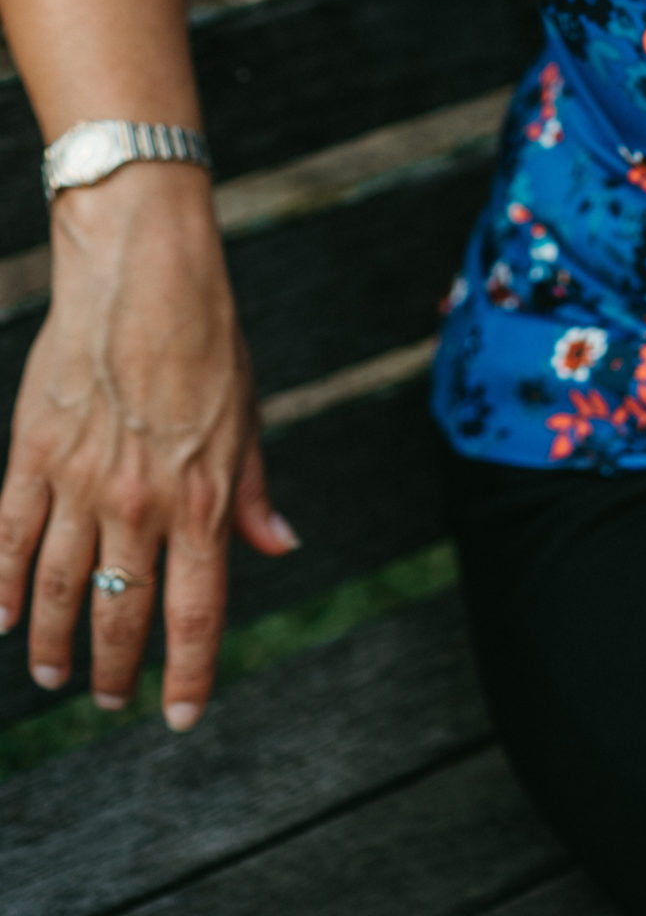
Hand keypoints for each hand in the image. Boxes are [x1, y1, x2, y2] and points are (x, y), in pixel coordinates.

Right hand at [0, 165, 297, 730]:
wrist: (143, 270)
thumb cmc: (206, 337)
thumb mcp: (248, 415)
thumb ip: (252, 490)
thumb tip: (279, 545)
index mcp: (200, 497)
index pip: (196, 613)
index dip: (190, 673)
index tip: (181, 715)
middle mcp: (139, 502)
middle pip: (122, 615)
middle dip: (117, 669)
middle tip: (110, 699)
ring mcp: (80, 482)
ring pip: (60, 591)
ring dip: (56, 643)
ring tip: (54, 675)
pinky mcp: (33, 454)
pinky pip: (8, 538)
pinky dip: (0, 586)